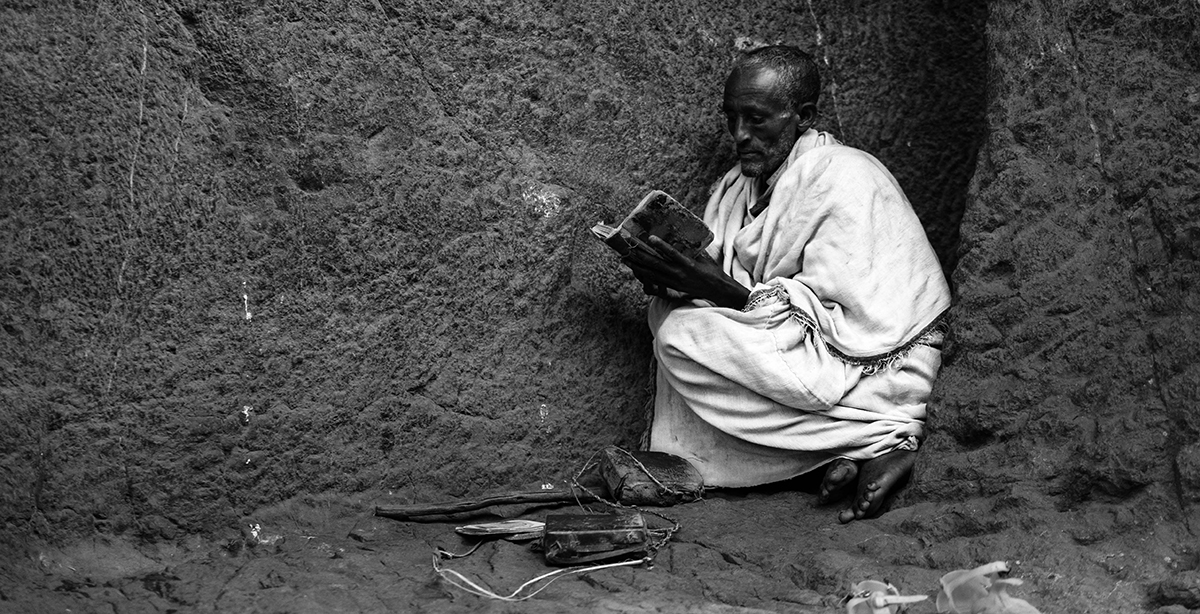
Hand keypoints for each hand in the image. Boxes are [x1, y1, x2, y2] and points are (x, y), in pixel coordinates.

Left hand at [622, 236, 749, 308]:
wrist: (718, 290)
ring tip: (626, 260)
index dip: (660, 246)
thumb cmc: (712, 271)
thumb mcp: (703, 257)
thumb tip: (680, 237)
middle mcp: (679, 274)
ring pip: (652, 274)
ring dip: (638, 267)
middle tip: (627, 249)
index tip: (649, 238)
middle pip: (656, 264)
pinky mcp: (673, 288)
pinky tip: (637, 272)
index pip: (672, 253)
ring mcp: (674, 282)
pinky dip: (645, 276)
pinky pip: (656, 282)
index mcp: (688, 264)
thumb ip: (690, 249)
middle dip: (640, 257)